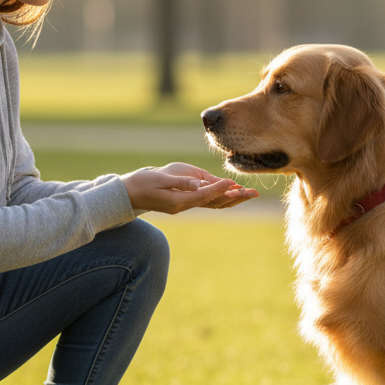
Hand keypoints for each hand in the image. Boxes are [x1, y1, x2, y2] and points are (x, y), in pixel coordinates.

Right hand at [120, 162, 258, 213]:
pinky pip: (209, 202)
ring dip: (233, 199)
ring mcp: (186, 205)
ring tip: (250, 194)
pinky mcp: (186, 202)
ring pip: (214, 204)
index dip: (220, 189)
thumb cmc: (143, 183)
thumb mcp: (160, 179)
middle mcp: (186, 205)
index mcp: (179, 200)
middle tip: (253, 193)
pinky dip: (222, 198)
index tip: (233, 183)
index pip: (204, 195)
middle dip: (235, 197)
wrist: (130, 194)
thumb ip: (180, 182)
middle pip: (215, 203)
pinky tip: (233, 194)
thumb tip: (199, 184)